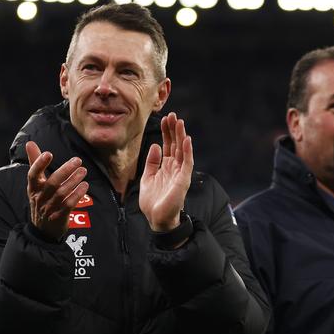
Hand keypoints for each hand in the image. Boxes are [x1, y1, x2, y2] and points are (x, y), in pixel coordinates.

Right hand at [26, 141, 88, 240]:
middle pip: (52, 183)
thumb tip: (30, 142)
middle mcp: (40, 198)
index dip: (39, 164)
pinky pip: (68, 205)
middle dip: (65, 171)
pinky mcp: (59, 217)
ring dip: (74, 181)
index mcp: (33, 188)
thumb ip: (35, 162)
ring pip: (61, 193)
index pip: (33, 175)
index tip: (48, 153)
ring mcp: (49, 208)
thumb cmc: (41, 200)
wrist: (42, 229)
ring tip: (83, 171)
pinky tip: (85, 186)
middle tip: (78, 160)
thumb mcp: (36, 183)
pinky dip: (77, 195)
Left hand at [139, 112, 192, 231]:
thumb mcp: (147, 178)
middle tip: (173, 115)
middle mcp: (174, 168)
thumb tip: (154, 145)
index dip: (166, 133)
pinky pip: (187, 163)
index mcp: (166, 167)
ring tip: (179, 122)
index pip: (167, 146)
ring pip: (182, 151)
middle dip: (174, 130)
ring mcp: (180, 174)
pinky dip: (187, 151)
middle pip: (175, 145)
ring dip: (181, 136)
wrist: (156, 219)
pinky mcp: (183, 180)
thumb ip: (151, 162)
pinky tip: (186, 140)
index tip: (165, 119)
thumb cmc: (152, 202)